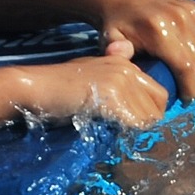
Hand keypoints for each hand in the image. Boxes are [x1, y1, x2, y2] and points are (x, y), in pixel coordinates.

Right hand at [19, 55, 168, 128]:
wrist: (37, 87)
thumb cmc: (59, 86)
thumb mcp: (91, 75)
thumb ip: (114, 84)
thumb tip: (132, 107)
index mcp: (125, 63)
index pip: (158, 92)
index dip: (150, 111)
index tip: (136, 121)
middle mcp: (128, 70)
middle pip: (158, 106)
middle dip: (146, 122)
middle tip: (125, 129)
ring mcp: (121, 83)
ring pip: (148, 118)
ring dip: (134, 129)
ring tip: (112, 127)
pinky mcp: (113, 99)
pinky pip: (135, 124)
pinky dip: (125, 132)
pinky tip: (108, 128)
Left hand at [95, 0, 194, 100]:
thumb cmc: (116, 24)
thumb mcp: (110, 40)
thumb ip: (114, 51)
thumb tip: (120, 54)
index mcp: (158, 30)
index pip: (186, 67)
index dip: (190, 89)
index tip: (185, 101)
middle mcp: (179, 19)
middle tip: (190, 96)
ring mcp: (192, 12)